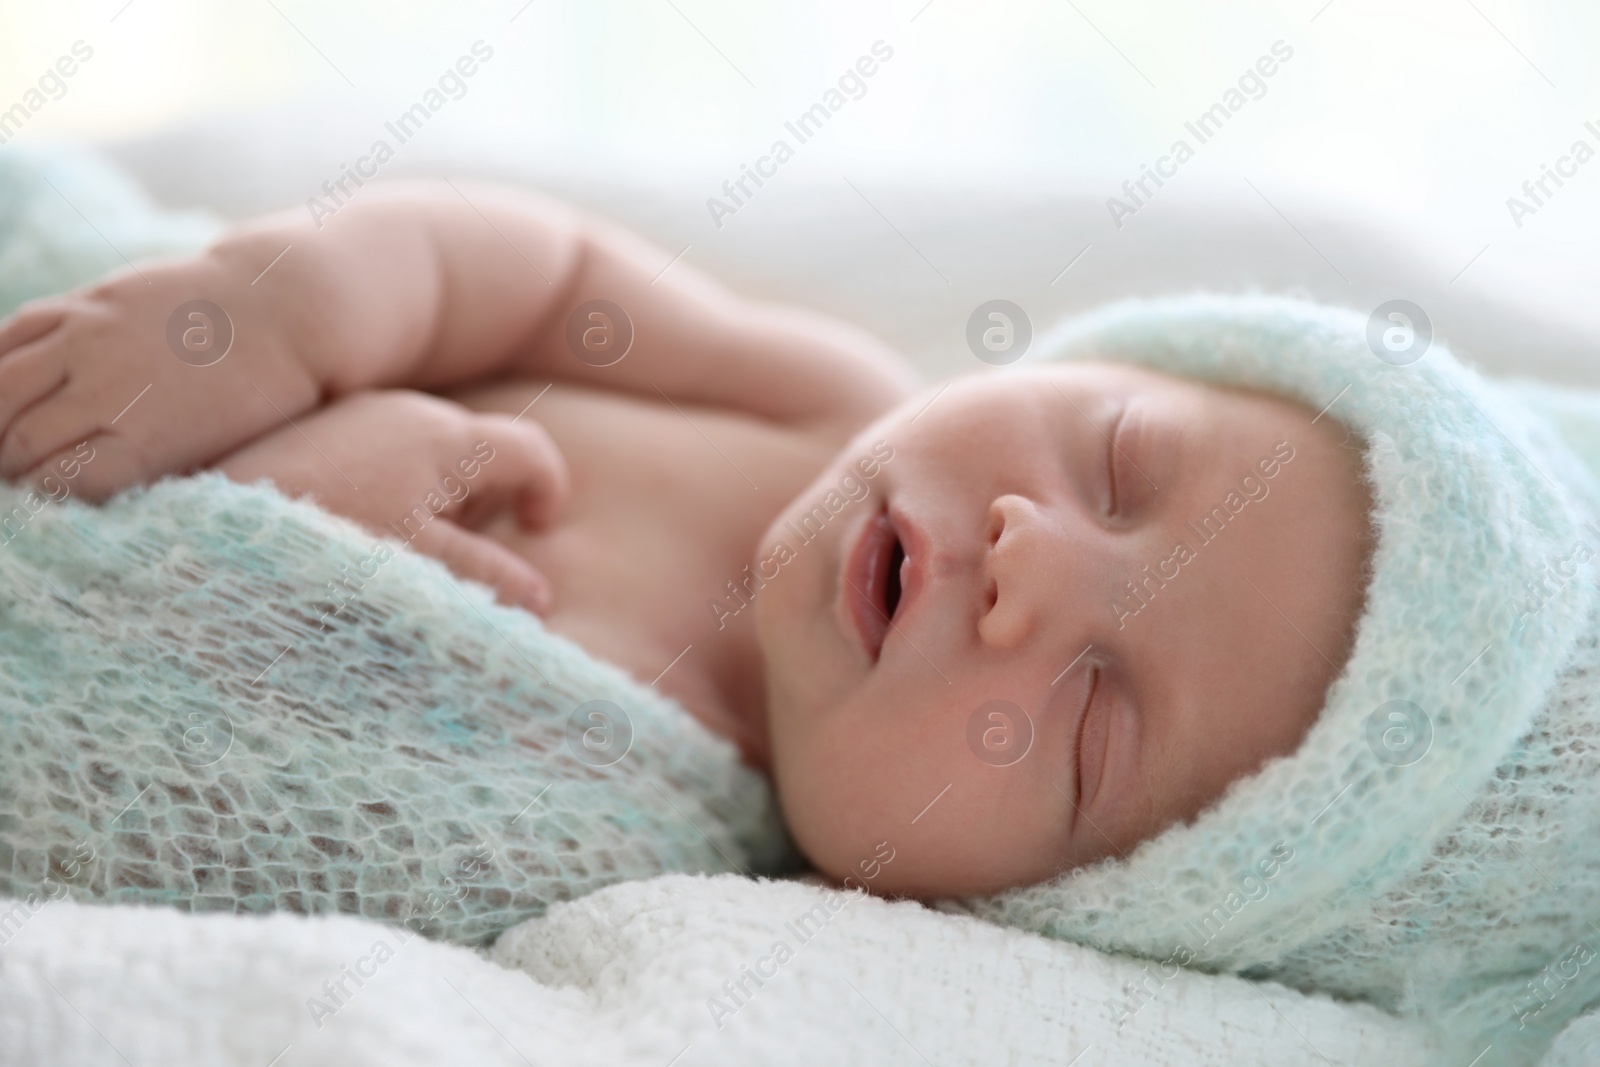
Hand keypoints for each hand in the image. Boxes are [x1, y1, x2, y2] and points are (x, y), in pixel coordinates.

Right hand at [0, 244, 321, 500]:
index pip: (59, 485)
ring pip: (1, 387)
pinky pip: (12, 333)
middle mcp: (113, 388)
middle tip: (12, 479)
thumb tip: (78, 493)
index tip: (38, 506)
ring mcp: (93, 337)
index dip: (40, 501)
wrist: (280, 311)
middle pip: (21, 442)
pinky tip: (1, 391)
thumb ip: (145, 473)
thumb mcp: (212, 454)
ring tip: (4, 441)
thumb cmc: (257, 397)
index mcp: (149, 439)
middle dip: (8, 469)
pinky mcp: (88, 301)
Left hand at [216, 389, 568, 614]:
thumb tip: (541, 597)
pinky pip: (378, 454)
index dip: (547, 492)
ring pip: (426, 454)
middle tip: (465, 559)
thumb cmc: (328, 545)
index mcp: (447, 439)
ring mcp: (355, 415)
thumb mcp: (422, 570)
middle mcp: (406, 411)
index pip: (530, 450)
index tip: (537, 532)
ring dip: (436, 500)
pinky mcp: (313, 432)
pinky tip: (353, 534)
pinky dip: (390, 491)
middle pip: (479, 450)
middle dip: (486, 503)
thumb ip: (491, 579)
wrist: (204, 529)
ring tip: (403, 554)